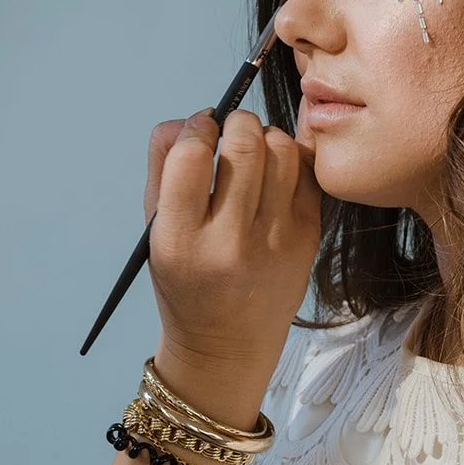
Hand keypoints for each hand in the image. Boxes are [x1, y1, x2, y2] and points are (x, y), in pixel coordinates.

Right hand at [143, 106, 320, 420]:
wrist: (227, 347)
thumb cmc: (186, 283)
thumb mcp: (155, 233)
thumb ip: (164, 169)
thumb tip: (194, 117)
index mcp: (179, 241)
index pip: (188, 154)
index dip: (195, 127)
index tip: (199, 128)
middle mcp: (229, 243)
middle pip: (242, 145)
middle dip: (236, 121)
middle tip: (230, 129)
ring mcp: (275, 242)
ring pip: (282, 151)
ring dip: (266, 135)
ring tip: (254, 149)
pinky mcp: (307, 241)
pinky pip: (308, 174)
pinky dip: (292, 158)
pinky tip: (276, 170)